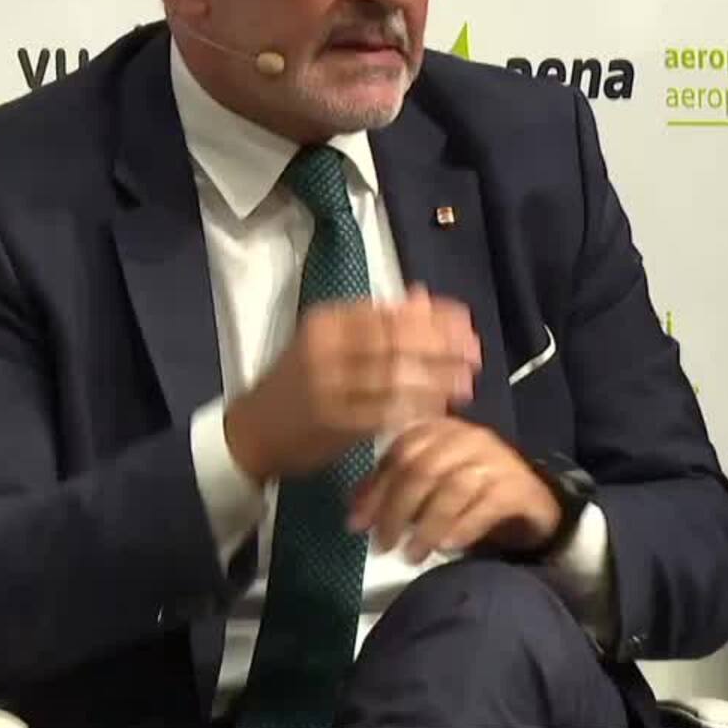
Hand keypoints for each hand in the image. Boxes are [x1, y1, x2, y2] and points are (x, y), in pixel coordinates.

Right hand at [224, 285, 478, 481]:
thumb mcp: (332, 341)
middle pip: (396, 341)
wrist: (252, 430)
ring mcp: (328, 386)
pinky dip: (415, 408)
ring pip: (394, 376)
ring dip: (436, 379)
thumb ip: (378, 321)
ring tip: (467, 382)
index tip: (465, 320)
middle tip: (475, 352)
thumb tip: (424, 297)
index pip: (389, 312)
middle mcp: (325, 349)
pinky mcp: (333, 423)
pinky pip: (384, 412)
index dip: (432, 317)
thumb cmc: (299, 382)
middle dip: (442, 346)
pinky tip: (438, 409)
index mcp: (327, 321)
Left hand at [346, 416, 561, 563]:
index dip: (375, 488)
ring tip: (411, 557)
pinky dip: (462, 527)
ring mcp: (497, 459)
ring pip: (451, 488)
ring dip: (426, 526)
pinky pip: (485, 506)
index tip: (356, 524)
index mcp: (441, 430)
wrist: (533, 504)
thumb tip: (354, 514)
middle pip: (422, 469)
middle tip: (382, 546)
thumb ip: (393, 491)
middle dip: (396, 510)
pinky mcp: (518, 487)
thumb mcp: (429, 488)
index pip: (399, 453)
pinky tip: (446, 547)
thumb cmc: (472, 494)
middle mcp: (468, 437)